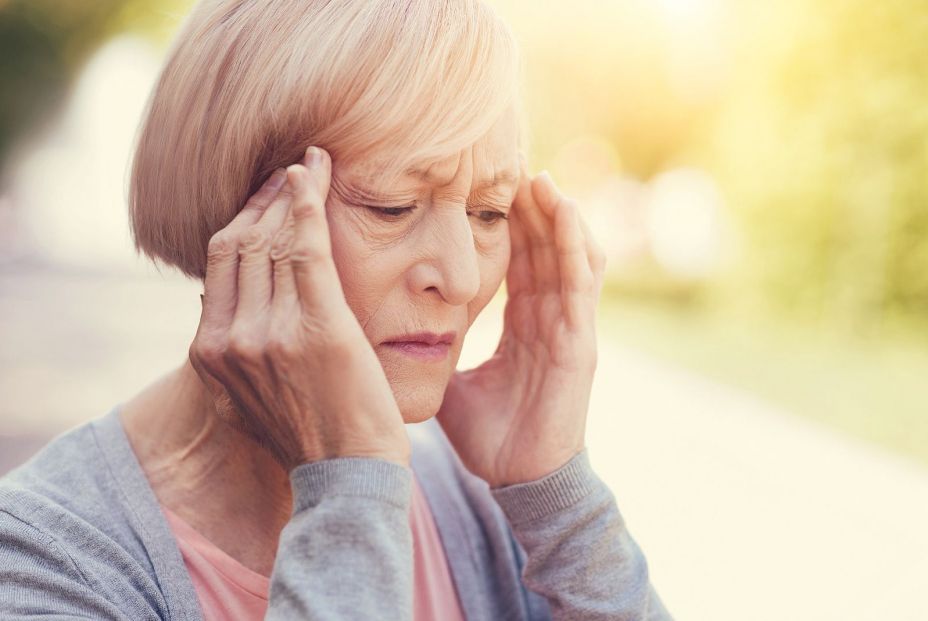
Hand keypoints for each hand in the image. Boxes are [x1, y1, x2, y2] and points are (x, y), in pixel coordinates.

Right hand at [188, 146, 409, 470]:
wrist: (347, 475)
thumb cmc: (310, 434)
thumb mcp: (248, 396)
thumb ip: (234, 351)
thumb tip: (224, 305)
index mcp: (210, 353)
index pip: (220, 263)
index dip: (243, 219)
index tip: (266, 196)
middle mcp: (231, 339)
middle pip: (242, 243)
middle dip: (266, 199)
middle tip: (291, 171)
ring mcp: (271, 333)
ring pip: (273, 240)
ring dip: (292, 194)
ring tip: (311, 168)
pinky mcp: (317, 327)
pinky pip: (307, 249)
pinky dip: (310, 204)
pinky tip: (317, 175)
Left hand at [435, 159, 606, 487]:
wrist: (517, 479)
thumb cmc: (491, 435)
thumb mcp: (454, 382)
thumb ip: (438, 353)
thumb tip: (399, 334)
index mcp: (524, 325)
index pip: (520, 262)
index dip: (511, 226)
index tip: (491, 190)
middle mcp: (550, 319)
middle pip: (544, 250)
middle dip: (532, 210)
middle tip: (513, 168)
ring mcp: (569, 327)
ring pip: (568, 256)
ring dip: (556, 216)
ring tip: (538, 178)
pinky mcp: (580, 340)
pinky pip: (580, 281)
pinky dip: (573, 243)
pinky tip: (561, 207)